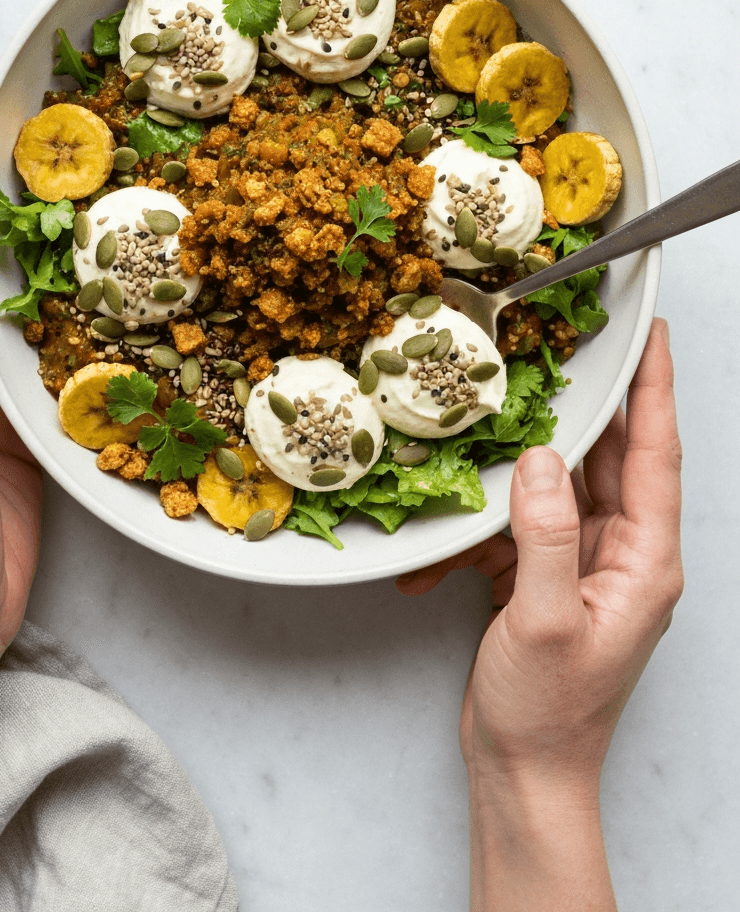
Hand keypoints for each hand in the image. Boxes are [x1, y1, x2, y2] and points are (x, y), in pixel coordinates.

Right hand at [398, 318, 682, 785]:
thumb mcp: (543, 623)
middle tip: (570, 348)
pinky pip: (525, 527)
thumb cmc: (547, 714)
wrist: (526, 774)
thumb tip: (539, 460)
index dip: (653, 388)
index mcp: (644, 561)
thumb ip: (544, 536)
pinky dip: (490, 522)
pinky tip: (451, 533)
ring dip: (529, 459)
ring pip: (562, 487)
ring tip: (501, 418)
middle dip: (589, 406)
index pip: (657, 454)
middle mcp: (624, 556)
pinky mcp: (550, 580)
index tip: (651, 334)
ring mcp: (587, 567)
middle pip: (613, 460)